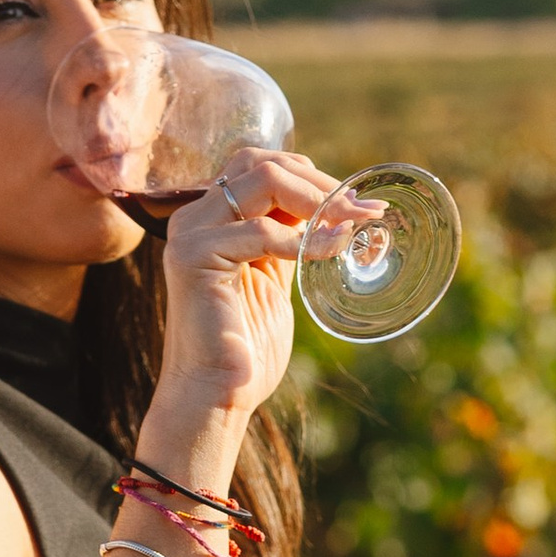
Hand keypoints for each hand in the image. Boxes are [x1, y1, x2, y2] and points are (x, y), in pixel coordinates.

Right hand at [151, 144, 336, 428]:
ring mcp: (191, 234)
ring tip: (354, 223)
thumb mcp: (274, 276)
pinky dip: (305, 238)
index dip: (312, 176)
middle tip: (365, 209)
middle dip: (320, 182)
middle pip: (261, 163)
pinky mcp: (195, 258)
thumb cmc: (246, 345)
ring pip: (262, 181)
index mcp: (210, 219)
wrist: (214, 393)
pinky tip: (333, 248)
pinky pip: (262, 230)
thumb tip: (336, 212)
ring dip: (318, 199)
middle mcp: (194, 218)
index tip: (358, 203)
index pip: (261, 166)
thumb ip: (289, 239)